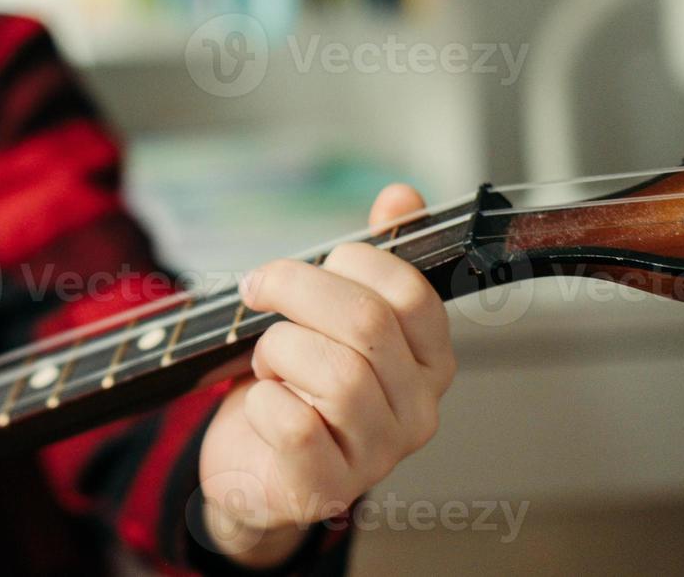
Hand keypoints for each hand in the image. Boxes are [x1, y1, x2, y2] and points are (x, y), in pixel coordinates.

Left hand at [195, 184, 455, 567]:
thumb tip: (401, 197)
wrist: (254, 464)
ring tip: (267, 362)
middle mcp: (417, 410)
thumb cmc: (295, 383)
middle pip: (366, 321)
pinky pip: (294, 423)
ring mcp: (377, 455)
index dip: (348, 261)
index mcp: (429, 360)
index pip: (410, 291)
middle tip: (258, 290)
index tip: (305, 265)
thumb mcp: (329, 315)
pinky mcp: (326, 487)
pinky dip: (263, 401)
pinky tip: (261, 404)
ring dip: (278, 350)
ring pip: (334, 371)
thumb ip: (369, 260)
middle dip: (296, 289)